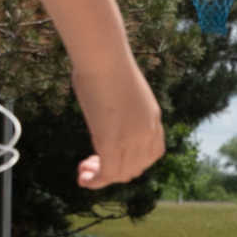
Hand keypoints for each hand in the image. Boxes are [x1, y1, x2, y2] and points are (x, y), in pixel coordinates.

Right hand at [71, 54, 164, 188]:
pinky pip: (107, 174)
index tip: (111, 154)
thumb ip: (119, 106)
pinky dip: (95, 182)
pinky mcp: (113, 142)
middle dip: (113, 171)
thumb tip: (103, 106)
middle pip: (136, 168)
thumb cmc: (104, 62)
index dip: (132, 162)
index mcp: (153, 117)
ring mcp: (133, 138)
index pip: (152, 154)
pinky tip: (83, 180)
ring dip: (101, 177)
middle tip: (89, 162)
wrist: (103, 55)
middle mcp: (148, 131)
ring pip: (121, 174)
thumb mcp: (120, 88)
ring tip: (84, 171)